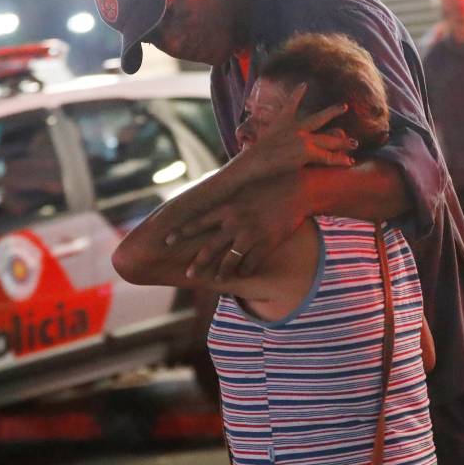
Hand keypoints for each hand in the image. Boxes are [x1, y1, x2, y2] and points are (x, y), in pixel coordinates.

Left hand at [177, 172, 310, 280]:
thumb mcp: (242, 188)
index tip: (167, 240)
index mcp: (227, 207)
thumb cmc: (267, 185)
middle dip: (197, 263)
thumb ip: (226, 196)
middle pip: (210, 248)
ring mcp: (251, 235)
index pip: (198, 222)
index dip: (181, 232)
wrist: (296, 189)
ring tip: (216, 279)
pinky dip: (245, 271)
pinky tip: (242, 274)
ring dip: (221, 273)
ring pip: (230, 261)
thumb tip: (208, 193)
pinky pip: (251, 264)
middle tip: (188, 274)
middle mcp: (235, 222)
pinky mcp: (266, 244)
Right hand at [237, 83, 356, 179]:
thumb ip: (268, 136)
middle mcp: (296, 128)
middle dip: (333, 111)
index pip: (291, 104)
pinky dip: (339, 160)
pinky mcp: (306, 152)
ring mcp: (303, 139)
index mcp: (282, 122)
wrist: (254, 161)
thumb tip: (256, 138)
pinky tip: (349, 161)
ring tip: (355, 143)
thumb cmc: (253, 155)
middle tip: (344, 106)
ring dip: (343, 142)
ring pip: (329, 139)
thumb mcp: (258, 138)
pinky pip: (327, 157)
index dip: (297, 94)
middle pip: (319, 118)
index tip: (303, 84)